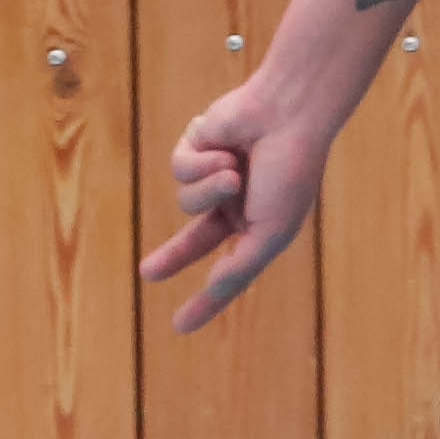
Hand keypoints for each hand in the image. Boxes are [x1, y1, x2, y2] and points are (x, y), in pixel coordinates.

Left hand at [136, 80, 331, 334]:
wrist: (288, 113)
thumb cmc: (291, 170)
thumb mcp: (271, 231)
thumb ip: (242, 264)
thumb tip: (213, 288)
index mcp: (259, 227)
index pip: (228, 272)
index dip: (206, 300)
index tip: (180, 325)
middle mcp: (235, 204)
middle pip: (193, 240)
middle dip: (173, 256)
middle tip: (148, 274)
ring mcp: (214, 176)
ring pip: (186, 201)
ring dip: (208, 188)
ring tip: (234, 170)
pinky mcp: (197, 147)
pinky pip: (180, 169)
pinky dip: (201, 163)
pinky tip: (225, 149)